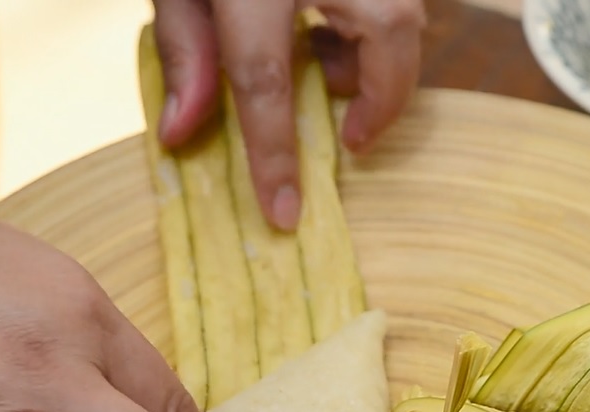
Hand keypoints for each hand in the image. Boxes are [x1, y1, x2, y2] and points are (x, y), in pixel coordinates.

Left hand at [151, 0, 426, 229]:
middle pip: (387, 42)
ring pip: (406, 19)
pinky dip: (377, 24)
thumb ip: (184, 50)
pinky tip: (335, 23)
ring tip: (330, 65)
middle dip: (377, 101)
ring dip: (376, 58)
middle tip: (347, 135)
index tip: (284, 213)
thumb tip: (183, 135)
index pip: (265, 79)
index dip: (274, 154)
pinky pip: (399, 3)